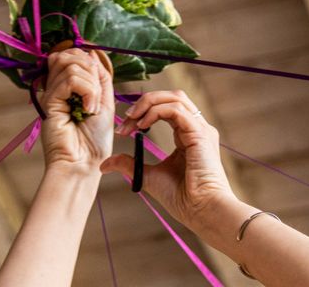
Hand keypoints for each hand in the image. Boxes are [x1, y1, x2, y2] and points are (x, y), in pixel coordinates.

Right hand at [40, 48, 114, 174]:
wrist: (85, 163)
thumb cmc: (95, 139)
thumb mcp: (105, 101)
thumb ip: (100, 77)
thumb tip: (91, 52)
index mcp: (68, 87)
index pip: (71, 55)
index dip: (88, 60)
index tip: (98, 80)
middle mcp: (57, 88)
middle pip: (68, 55)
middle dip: (90, 68)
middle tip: (95, 93)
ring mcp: (52, 95)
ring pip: (71, 65)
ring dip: (92, 85)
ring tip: (92, 106)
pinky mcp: (50, 103)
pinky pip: (72, 80)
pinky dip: (88, 91)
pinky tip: (88, 109)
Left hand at [100, 90, 235, 227]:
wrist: (202, 212)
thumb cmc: (183, 198)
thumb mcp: (148, 177)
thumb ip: (130, 164)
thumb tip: (105, 164)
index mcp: (188, 135)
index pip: (167, 109)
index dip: (143, 112)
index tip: (123, 129)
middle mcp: (197, 128)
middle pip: (172, 96)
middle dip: (145, 101)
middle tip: (126, 118)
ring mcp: (200, 129)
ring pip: (175, 97)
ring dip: (148, 103)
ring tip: (132, 119)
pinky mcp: (200, 133)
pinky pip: (176, 110)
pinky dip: (156, 112)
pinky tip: (143, 125)